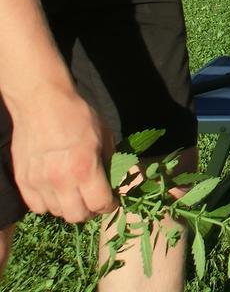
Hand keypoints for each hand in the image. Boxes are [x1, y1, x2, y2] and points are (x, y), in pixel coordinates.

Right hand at [9, 83, 115, 222]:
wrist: (42, 102)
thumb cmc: (77, 116)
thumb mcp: (105, 135)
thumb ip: (111, 161)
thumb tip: (117, 180)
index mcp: (84, 168)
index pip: (100, 204)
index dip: (109, 205)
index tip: (111, 201)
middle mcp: (60, 180)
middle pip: (77, 216)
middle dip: (90, 211)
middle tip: (93, 200)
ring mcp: (38, 182)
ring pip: (56, 213)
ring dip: (68, 207)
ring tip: (74, 194)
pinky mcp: (23, 180)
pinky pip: (36, 207)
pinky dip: (48, 204)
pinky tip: (55, 191)